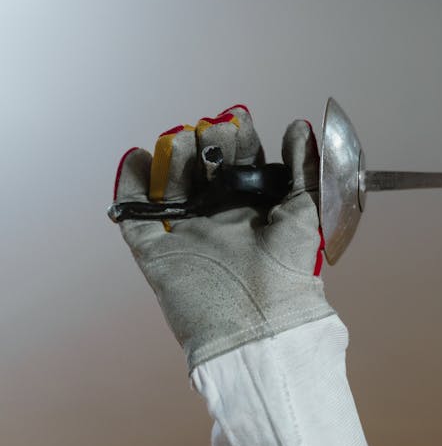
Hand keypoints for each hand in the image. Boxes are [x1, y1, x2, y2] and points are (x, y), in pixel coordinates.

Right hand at [113, 105, 332, 370]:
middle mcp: (220, 222)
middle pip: (205, 173)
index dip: (239, 141)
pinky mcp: (158, 255)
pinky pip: (136, 219)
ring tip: (185, 139)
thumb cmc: (290, 271)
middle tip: (215, 131)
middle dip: (209, 146)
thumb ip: (304, 169)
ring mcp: (188, 237)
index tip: (239, 119)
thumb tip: (299, 126)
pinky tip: (140, 157)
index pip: (241, 167)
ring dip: (176, 159)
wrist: (261, 326)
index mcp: (255, 212)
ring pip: (172, 188)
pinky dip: (130, 188)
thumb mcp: (308, 213)